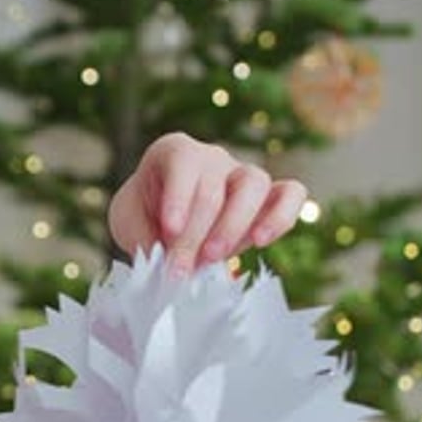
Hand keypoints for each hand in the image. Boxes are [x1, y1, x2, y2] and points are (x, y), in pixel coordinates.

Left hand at [108, 132, 307, 276]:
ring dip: (234, 225)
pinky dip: (281, 216)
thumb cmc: (145, 219)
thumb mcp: (130, 225)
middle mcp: (212, 158)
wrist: (164, 228)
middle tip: (181, 269)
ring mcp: (243, 175)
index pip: (182, 163)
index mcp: (175, 152)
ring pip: (254, 183)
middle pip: (214, 187)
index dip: (178, 197)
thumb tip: (170, 265)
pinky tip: (261, 241)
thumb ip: (145, 239)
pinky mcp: (269, 198)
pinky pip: (291, 194)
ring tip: (214, 257)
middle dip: (195, 234)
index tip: (169, 230)